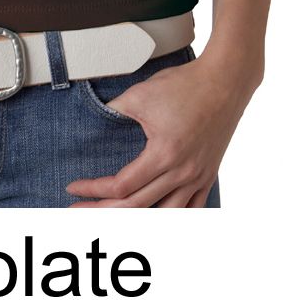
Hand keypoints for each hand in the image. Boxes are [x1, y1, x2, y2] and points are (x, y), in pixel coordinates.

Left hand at [65, 49, 260, 206]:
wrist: (224, 81)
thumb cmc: (184, 85)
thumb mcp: (140, 94)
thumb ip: (114, 110)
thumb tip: (95, 119)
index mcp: (164, 155)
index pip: (121, 186)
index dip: (93, 189)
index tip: (74, 187)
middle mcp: (182, 173)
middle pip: (138, 206)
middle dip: (104, 210)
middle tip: (79, 209)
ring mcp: (198, 177)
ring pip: (166, 215)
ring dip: (138, 218)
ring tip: (116, 216)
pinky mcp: (208, 174)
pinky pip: (193, 208)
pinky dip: (174, 216)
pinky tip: (159, 216)